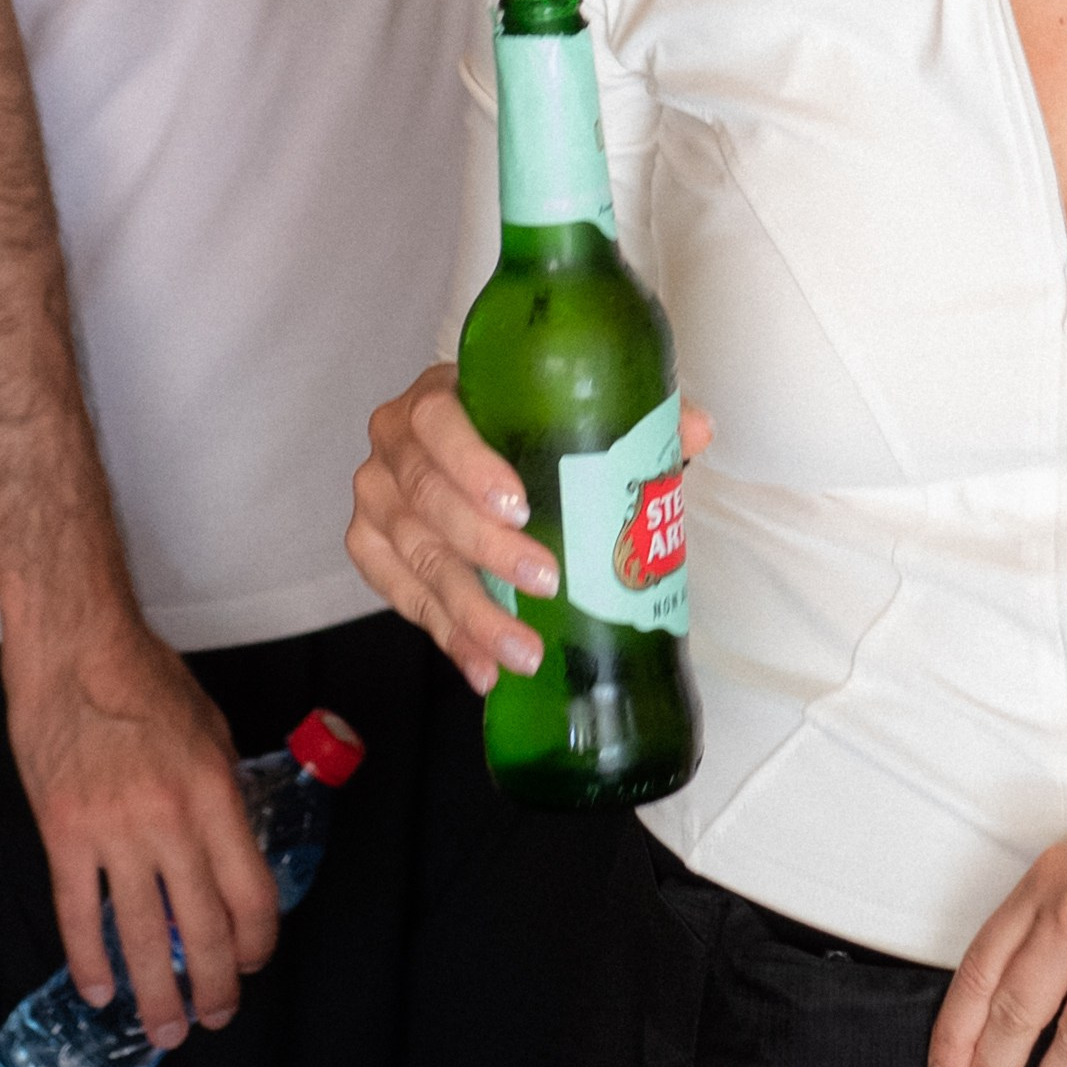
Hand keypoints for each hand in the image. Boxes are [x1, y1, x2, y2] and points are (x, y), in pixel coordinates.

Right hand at [3, 607, 279, 1048]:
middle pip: (203, 927)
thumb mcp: (210, 729)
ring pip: (143, 936)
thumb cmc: (146, 679)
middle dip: (215, 984)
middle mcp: (170, 819)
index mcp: (214, 791)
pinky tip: (102, 992)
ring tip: (166, 1029)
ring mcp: (113, 831)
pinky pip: (79, 915)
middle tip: (214, 1016)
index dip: (257, 942)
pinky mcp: (63, 834)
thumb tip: (229, 852)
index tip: (253, 963)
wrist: (75, 646)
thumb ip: (221, 795)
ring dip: (158, 994)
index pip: (251, 892)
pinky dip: (91, 961)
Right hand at [348, 363, 710, 695]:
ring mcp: (376, 501)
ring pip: (418, 560)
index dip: (472, 465)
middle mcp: (393, 447)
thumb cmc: (515, 427)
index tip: (520, 507)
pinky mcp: (371, 550)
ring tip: (525, 651)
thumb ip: (625, 418)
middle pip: (428, 499)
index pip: (438, 422)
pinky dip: (447, 637)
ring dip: (473, 612)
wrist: (465, 450)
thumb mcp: (563, 410)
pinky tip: (486, 669)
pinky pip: (402, 600)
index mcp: (435, 397)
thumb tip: (696, 430)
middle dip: (488, 550)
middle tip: (545, 581)